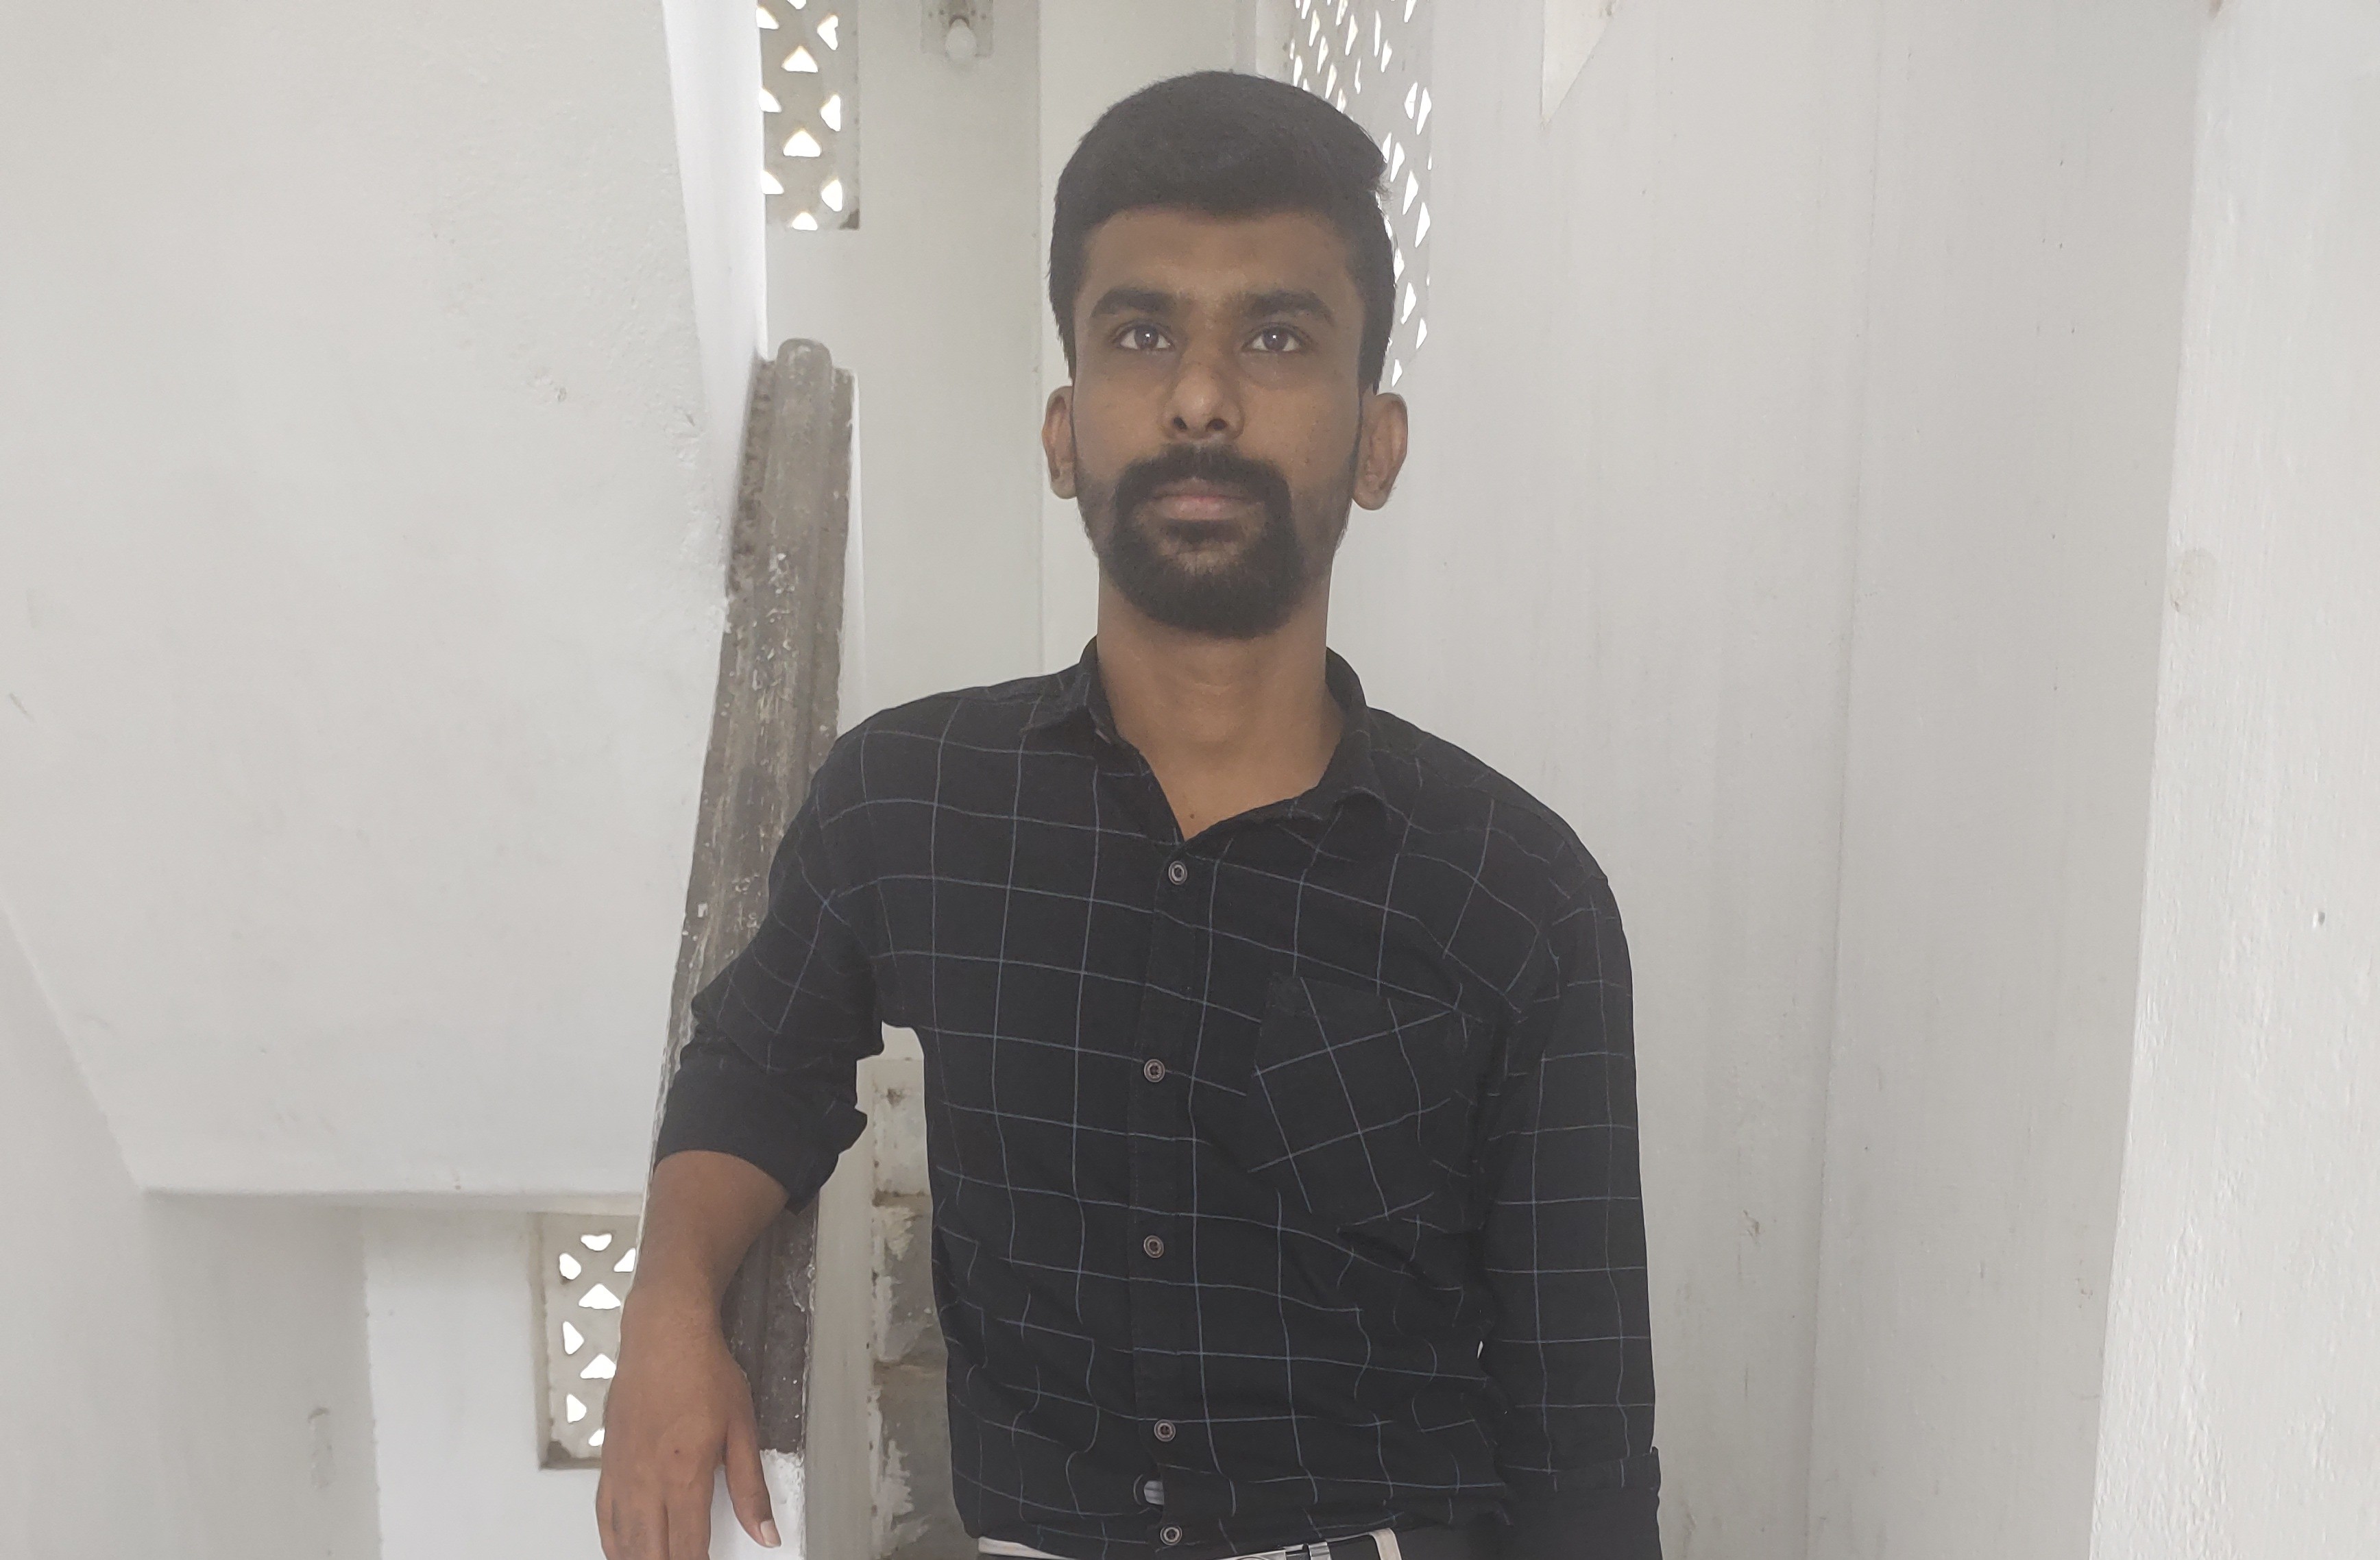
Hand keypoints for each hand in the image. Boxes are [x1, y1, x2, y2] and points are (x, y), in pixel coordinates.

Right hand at [595, 1289, 778, 1558]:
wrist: (663, 1334)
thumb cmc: (703, 1372)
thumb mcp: (742, 1428)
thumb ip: (750, 1488)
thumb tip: (765, 1533)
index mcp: (684, 1476)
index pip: (689, 1549)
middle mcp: (647, 1481)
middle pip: (652, 1553)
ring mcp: (622, 1474)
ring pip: (624, 1542)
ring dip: (643, 1559)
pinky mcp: (607, 1463)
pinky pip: (604, 1517)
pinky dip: (615, 1543)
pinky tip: (626, 1550)